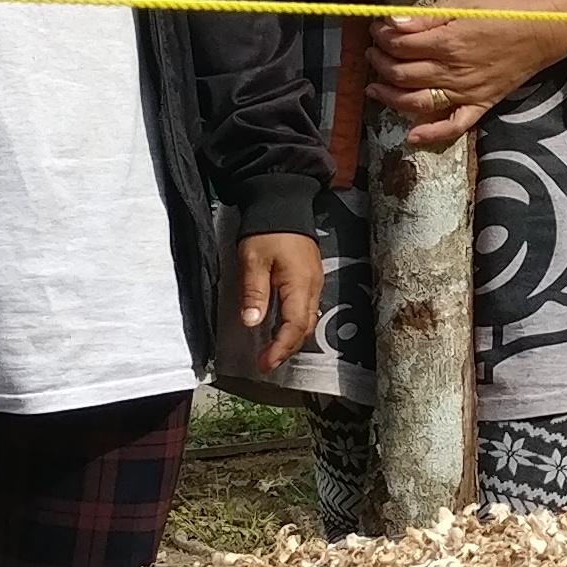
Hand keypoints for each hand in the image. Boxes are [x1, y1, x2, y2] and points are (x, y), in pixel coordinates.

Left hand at [234, 232, 325, 367]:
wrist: (283, 202)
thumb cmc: (266, 230)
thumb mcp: (253, 260)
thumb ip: (254, 292)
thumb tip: (252, 323)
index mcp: (299, 284)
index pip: (294, 326)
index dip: (280, 348)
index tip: (264, 364)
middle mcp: (313, 287)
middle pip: (305, 328)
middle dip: (287, 349)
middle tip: (266, 363)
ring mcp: (315, 282)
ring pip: (308, 320)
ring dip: (292, 338)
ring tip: (273, 351)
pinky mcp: (311, 277)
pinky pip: (307, 309)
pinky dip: (295, 324)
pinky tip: (281, 328)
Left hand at [366, 0, 566, 147]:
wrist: (543, 31)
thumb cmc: (504, 11)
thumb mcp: (463, 3)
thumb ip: (426, 17)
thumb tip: (391, 24)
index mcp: (447, 42)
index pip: (399, 46)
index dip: (381, 38)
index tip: (376, 30)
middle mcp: (452, 72)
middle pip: (401, 74)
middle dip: (379, 63)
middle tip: (373, 53)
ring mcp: (465, 92)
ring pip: (416, 102)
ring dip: (389, 97)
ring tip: (375, 87)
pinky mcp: (480, 105)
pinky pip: (453, 126)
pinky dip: (431, 134)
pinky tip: (411, 135)